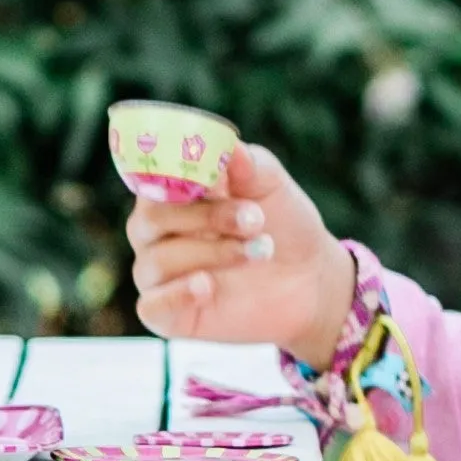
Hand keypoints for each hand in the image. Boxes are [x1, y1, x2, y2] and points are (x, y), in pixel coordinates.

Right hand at [129, 143, 354, 360]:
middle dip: (204, 217)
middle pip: (150, 219)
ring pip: (156, 261)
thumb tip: (228, 146)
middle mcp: (158, 232)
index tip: (215, 178)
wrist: (310, 280)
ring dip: (211, 253)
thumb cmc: (283, 224)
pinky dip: (175, 294)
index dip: (175, 176)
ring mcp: (159, 274)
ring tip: (259, 251)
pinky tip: (207, 286)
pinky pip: (150, 306)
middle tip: (254, 219)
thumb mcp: (272, 186)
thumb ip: (247, 165)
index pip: (150, 177)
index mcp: (173, 193)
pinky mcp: (167, 314)